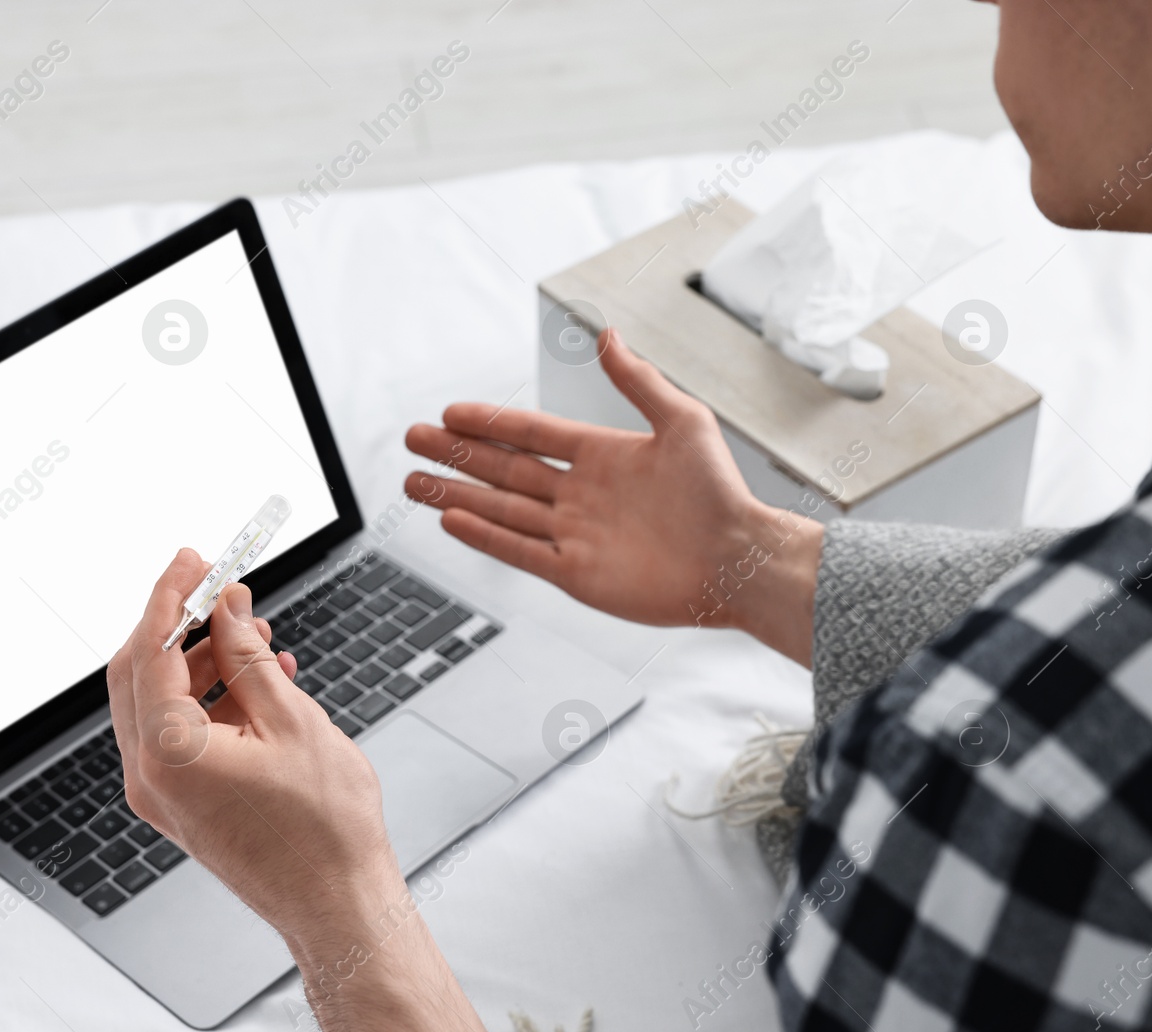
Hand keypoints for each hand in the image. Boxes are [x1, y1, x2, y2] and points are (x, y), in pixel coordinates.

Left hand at [107, 554, 501, 1031]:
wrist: (337, 904)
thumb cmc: (324, 828)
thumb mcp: (293, 719)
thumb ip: (248, 654)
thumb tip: (225, 606)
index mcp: (168, 751)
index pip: (148, 649)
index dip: (170, 594)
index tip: (192, 558)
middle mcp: (149, 774)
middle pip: (140, 671)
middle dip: (179, 623)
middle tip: (218, 586)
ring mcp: (160, 793)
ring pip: (160, 700)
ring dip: (200, 659)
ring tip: (256, 635)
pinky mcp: (180, 803)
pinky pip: (179, 732)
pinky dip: (210, 698)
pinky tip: (260, 680)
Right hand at [404, 329, 820, 664]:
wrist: (737, 560)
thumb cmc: (720, 493)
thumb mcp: (683, 421)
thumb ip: (638, 381)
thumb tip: (608, 336)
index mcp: (602, 455)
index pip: (531, 434)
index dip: (490, 422)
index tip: (450, 412)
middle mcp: (581, 495)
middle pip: (504, 470)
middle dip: (457, 454)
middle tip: (414, 439)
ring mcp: (575, 535)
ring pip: (500, 510)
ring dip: (456, 494)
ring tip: (414, 482)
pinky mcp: (576, 574)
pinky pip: (519, 552)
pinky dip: (484, 536)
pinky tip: (452, 519)